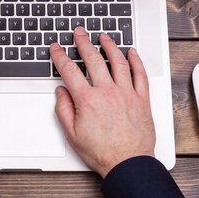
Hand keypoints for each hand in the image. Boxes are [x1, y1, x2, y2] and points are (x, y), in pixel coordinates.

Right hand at [50, 26, 155, 177]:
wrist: (128, 164)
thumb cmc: (102, 152)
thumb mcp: (72, 133)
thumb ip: (63, 109)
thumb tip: (61, 92)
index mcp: (87, 100)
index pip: (69, 70)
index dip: (60, 56)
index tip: (56, 48)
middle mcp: (107, 92)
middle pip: (93, 59)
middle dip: (83, 42)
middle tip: (79, 32)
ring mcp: (126, 93)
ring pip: (117, 62)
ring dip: (109, 46)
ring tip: (104, 37)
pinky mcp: (141, 99)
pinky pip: (140, 74)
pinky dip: (136, 61)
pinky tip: (131, 52)